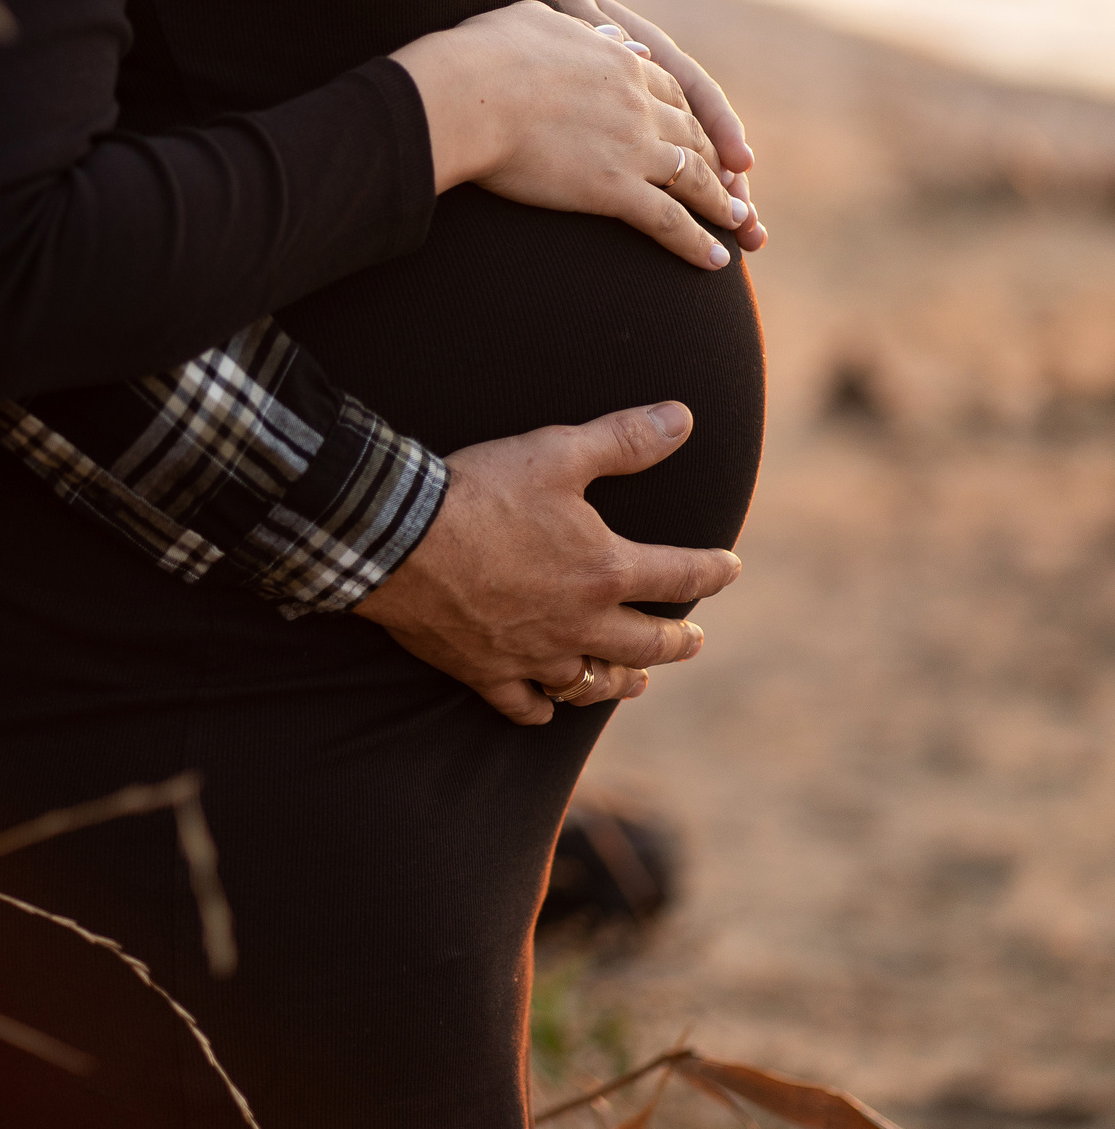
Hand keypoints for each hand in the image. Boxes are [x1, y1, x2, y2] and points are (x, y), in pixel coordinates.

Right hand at [351, 402, 740, 724]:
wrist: (399, 538)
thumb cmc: (480, 491)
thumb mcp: (557, 452)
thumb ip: (624, 439)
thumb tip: (683, 419)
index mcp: (605, 570)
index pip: (678, 575)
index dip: (711, 570)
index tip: (729, 569)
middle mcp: (579, 622)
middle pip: (645, 644)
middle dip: (675, 642)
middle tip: (692, 640)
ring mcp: (532, 654)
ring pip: (591, 683)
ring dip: (620, 682)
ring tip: (636, 681)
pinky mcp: (485, 672)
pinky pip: (524, 706)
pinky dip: (541, 709)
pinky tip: (548, 707)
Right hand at [391, 0, 747, 270]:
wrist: (468, 94)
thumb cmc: (483, 54)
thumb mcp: (536, 21)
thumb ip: (575, 29)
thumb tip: (599, 33)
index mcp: (621, 63)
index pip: (671, 92)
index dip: (690, 117)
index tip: (699, 136)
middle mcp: (639, 104)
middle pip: (692, 136)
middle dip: (717, 162)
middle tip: (732, 184)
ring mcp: (633, 148)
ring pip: (694, 179)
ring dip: (721, 203)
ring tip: (739, 223)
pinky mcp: (614, 189)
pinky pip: (668, 221)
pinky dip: (696, 242)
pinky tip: (715, 261)